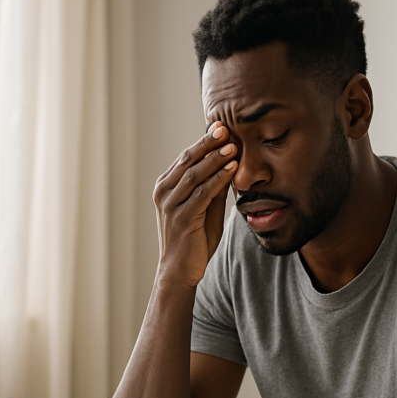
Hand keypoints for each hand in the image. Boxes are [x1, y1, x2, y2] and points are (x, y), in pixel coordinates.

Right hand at [152, 122, 238, 287]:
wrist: (180, 271)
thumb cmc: (194, 240)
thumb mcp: (207, 209)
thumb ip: (215, 189)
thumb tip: (231, 165)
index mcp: (166, 186)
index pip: (186, 157)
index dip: (204, 141)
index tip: (222, 126)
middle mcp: (164, 192)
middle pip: (188, 160)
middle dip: (208, 143)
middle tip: (226, 127)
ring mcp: (170, 204)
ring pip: (194, 174)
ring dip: (215, 158)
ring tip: (233, 146)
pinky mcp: (180, 217)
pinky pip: (201, 193)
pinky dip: (217, 178)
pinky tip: (231, 169)